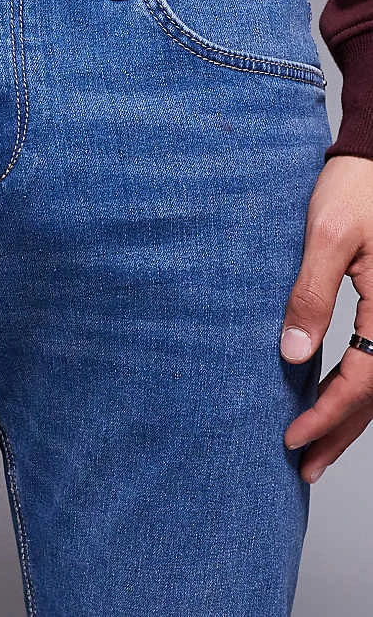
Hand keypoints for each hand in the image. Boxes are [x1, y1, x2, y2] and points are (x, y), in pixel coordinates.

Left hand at [282, 155, 372, 483]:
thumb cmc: (354, 188)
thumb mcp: (327, 236)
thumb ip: (311, 293)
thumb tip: (293, 353)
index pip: (363, 381)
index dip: (326, 415)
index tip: (291, 439)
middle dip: (339, 433)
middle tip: (305, 468)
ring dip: (350, 417)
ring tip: (317, 450)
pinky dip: (357, 386)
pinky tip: (333, 398)